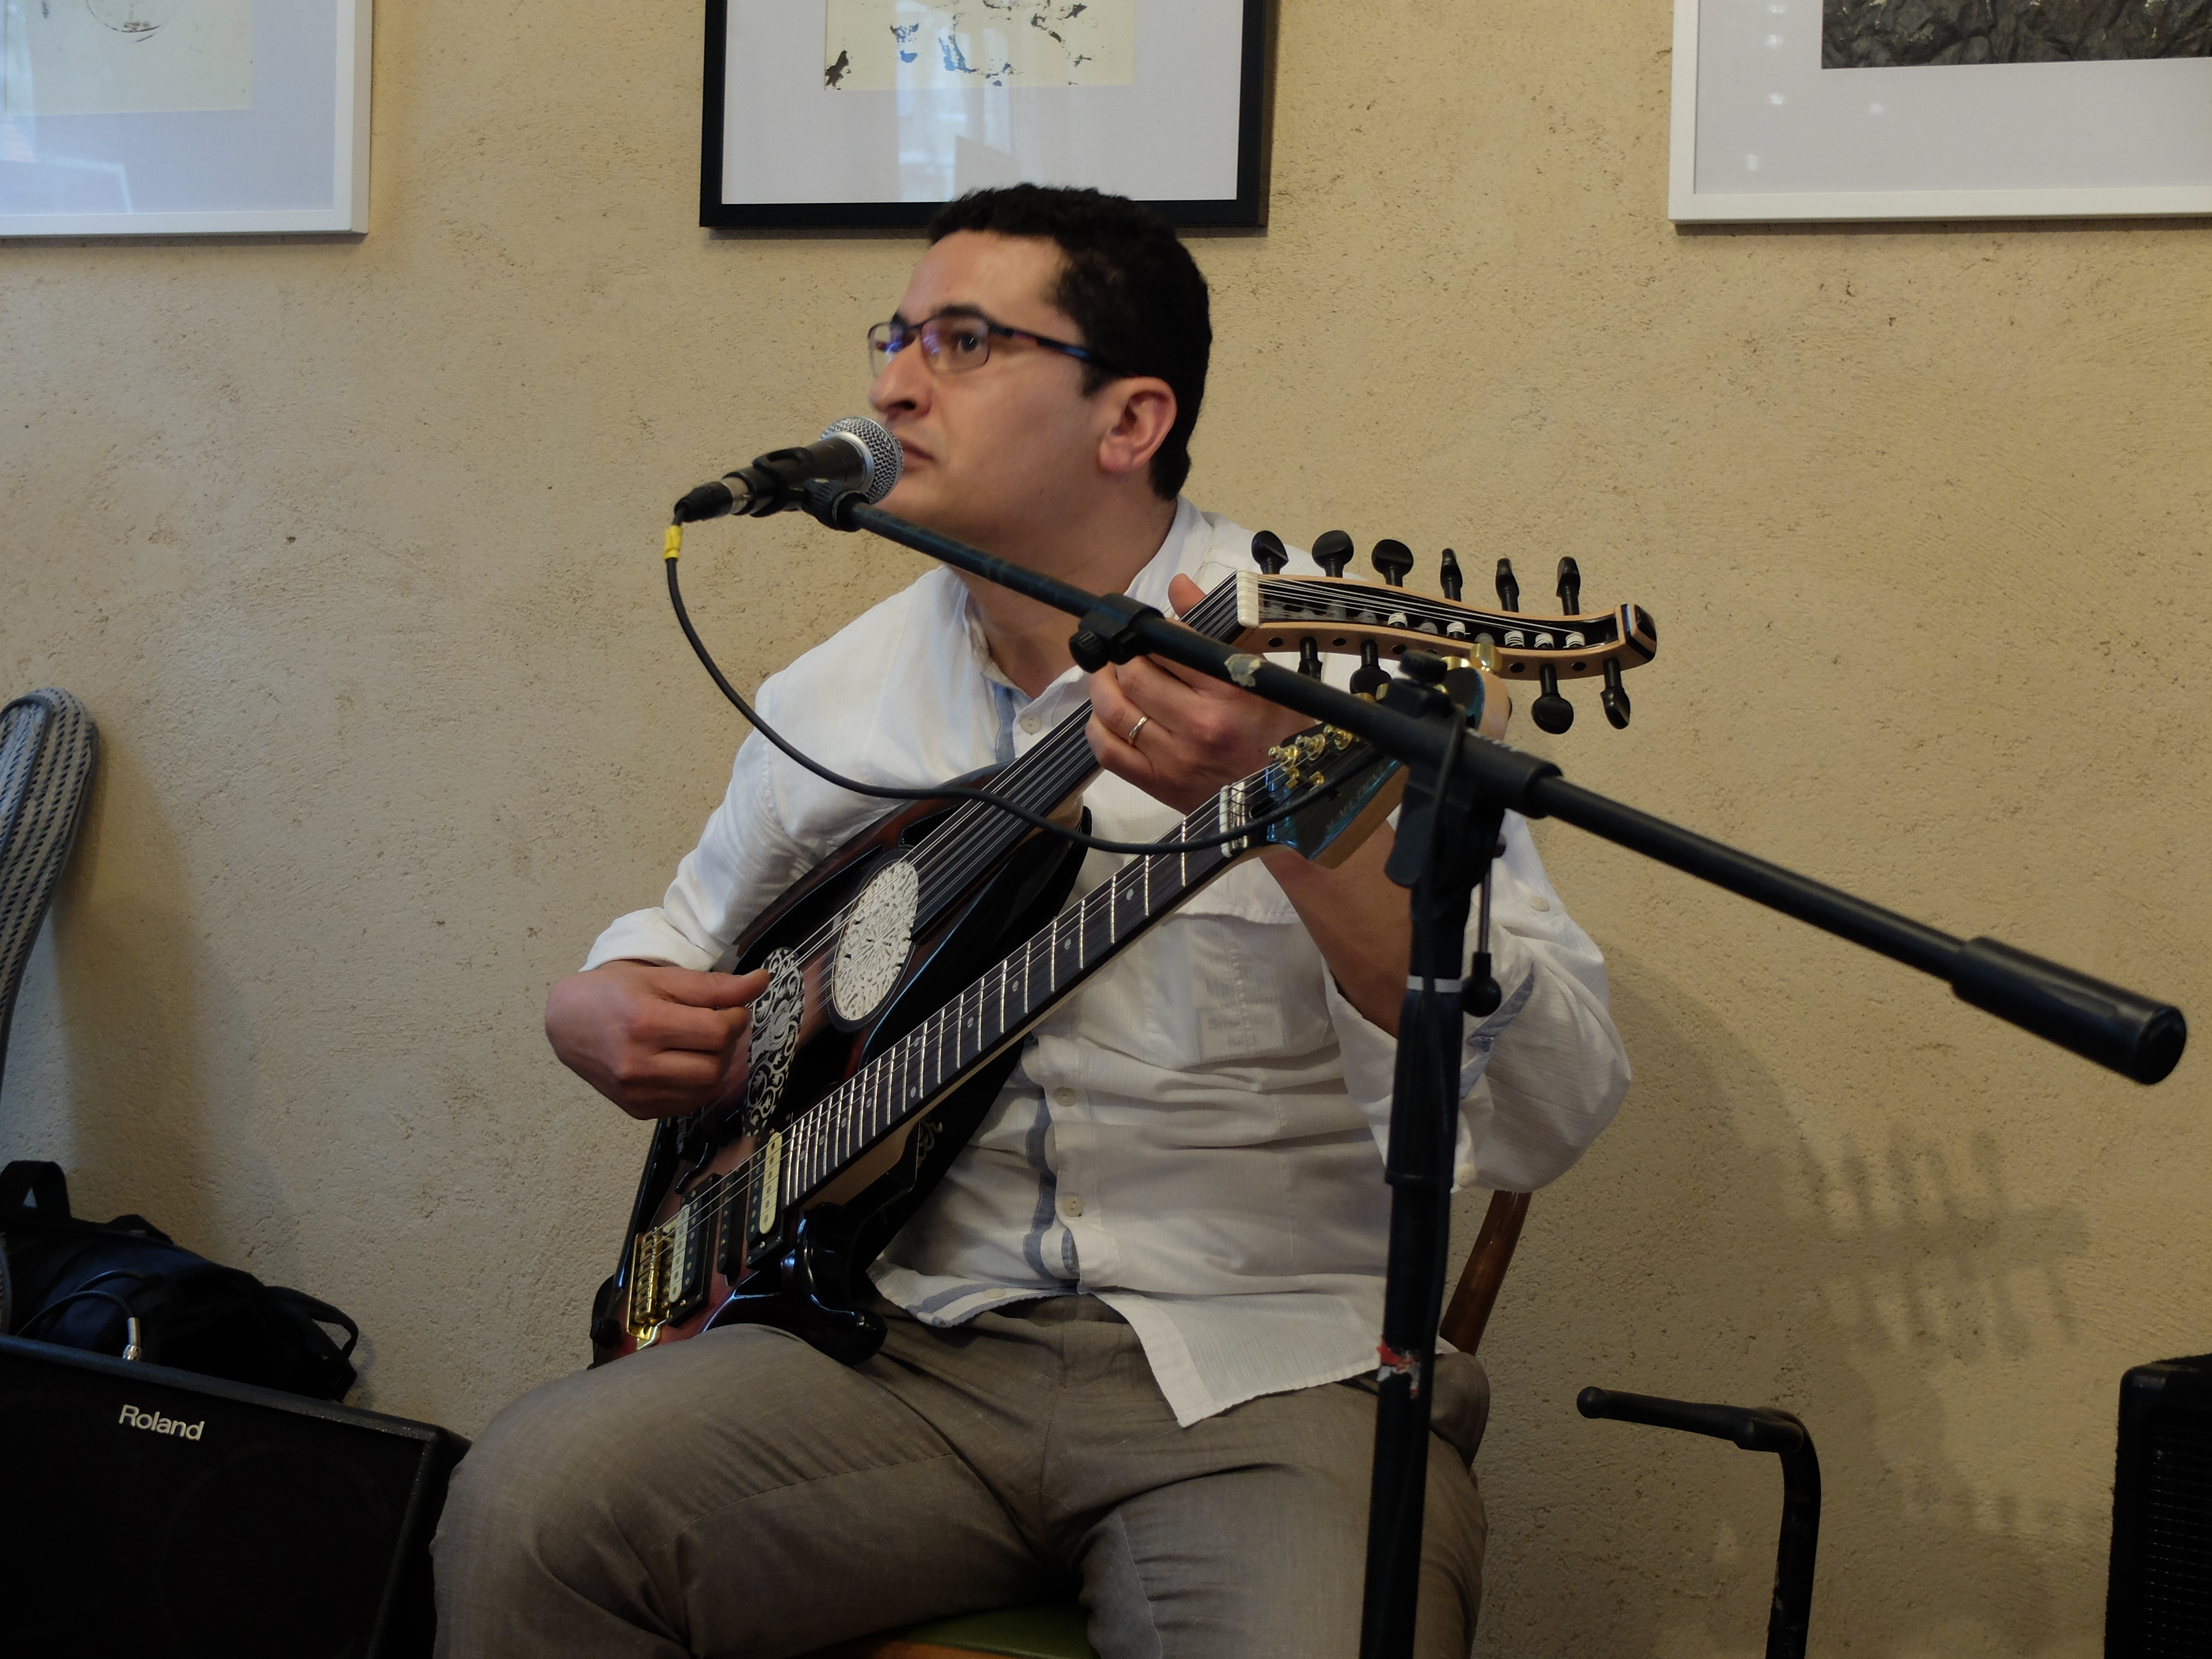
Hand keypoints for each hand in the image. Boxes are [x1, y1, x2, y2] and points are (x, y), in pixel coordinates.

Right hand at [545, 960, 771, 1120]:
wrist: (567, 1022)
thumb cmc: (614, 992)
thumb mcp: (662, 978)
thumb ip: (714, 985)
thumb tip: (761, 982)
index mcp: (645, 1024)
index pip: (717, 1032)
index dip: (736, 1018)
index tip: (732, 1008)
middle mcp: (638, 1065)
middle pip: (714, 1066)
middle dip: (728, 1045)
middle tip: (719, 1026)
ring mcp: (636, 1093)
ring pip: (705, 1090)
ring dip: (718, 1066)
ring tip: (704, 1044)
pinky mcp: (637, 1110)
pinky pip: (688, 1105)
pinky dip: (698, 1085)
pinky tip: (688, 1064)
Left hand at [1085, 574, 1311, 812]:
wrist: (1290, 799)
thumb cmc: (1282, 735)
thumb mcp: (1263, 676)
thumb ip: (1214, 629)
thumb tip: (1179, 586)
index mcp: (1230, 692)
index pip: (1169, 646)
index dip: (1150, 634)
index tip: (1150, 635)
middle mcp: (1200, 726)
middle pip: (1133, 677)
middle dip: (1120, 658)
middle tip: (1124, 655)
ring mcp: (1176, 759)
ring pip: (1114, 711)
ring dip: (1102, 687)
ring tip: (1108, 677)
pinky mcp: (1161, 787)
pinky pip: (1109, 753)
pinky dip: (1097, 729)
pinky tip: (1106, 716)